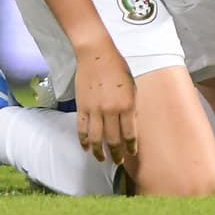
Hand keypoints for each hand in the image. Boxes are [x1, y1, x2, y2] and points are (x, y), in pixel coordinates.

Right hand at [73, 43, 137, 163]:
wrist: (96, 53)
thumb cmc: (117, 66)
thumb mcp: (132, 86)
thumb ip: (132, 106)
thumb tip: (130, 123)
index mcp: (127, 104)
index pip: (130, 134)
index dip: (130, 147)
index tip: (130, 153)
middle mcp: (111, 110)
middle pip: (114, 139)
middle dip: (117, 153)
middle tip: (118, 161)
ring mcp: (95, 109)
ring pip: (97, 138)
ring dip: (99, 152)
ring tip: (102, 159)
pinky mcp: (82, 106)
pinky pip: (82, 129)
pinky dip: (83, 141)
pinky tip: (86, 148)